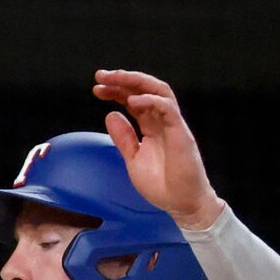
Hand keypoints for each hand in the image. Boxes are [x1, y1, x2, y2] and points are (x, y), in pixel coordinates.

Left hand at [93, 70, 224, 231]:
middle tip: (100, 75)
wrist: (182, 204)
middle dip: (123, 79)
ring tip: (114, 78)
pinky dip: (151, 101)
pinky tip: (132, 100)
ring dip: (136, 82)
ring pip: (160, 92)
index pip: (134, 100)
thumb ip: (124, 138)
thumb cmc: (162, 184)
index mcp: (152, 127)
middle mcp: (164, 121)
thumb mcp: (134, 158)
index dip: (116, 91)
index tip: (96, 88)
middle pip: (146, 90)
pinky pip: (168, 109)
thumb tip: (110, 115)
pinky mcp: (181, 134)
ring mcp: (174, 126)